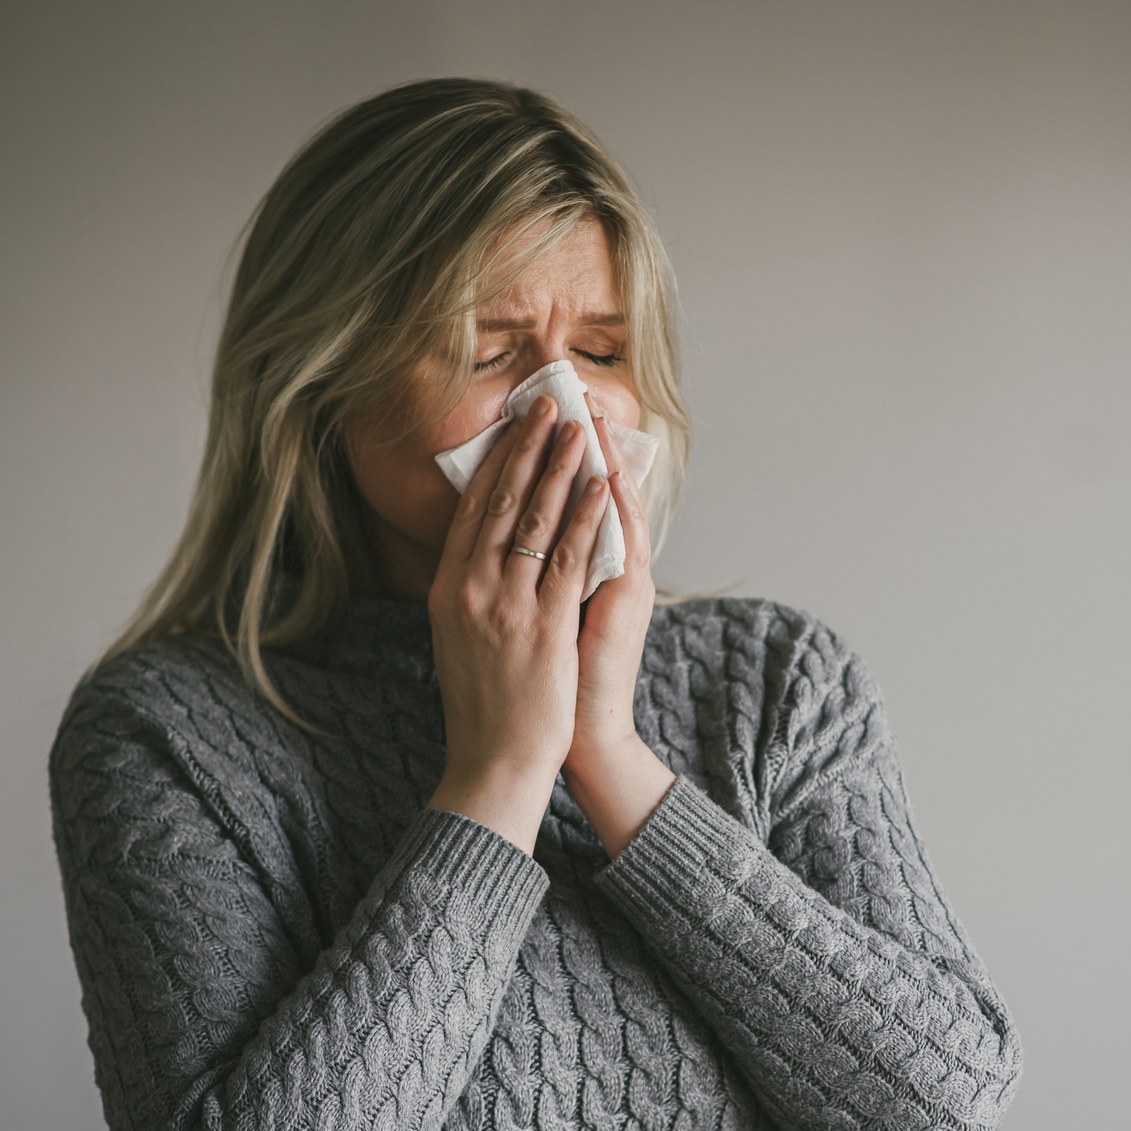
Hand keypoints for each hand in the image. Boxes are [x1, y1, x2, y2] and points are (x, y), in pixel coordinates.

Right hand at [425, 396, 611, 851]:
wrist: (495, 761)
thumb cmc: (484, 706)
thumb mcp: (459, 639)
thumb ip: (470, 594)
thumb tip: (480, 556)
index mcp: (448, 590)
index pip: (472, 509)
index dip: (496, 462)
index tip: (514, 425)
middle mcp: (471, 589)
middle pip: (502, 501)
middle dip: (527, 448)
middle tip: (548, 405)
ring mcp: (506, 605)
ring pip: (537, 519)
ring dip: (561, 467)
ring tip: (579, 429)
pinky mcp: (543, 624)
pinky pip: (570, 557)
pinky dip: (587, 516)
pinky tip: (600, 485)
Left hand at [562, 404, 675, 856]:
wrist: (580, 735)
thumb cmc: (552, 686)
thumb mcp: (536, 620)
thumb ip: (533, 578)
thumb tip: (499, 544)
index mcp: (583, 572)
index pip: (571, 502)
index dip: (554, 460)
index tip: (535, 420)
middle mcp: (609, 568)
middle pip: (595, 490)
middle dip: (578, 443)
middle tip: (569, 395)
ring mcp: (624, 580)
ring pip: (613, 506)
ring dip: (600, 459)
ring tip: (588, 416)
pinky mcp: (630, 598)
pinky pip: (622, 539)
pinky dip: (612, 505)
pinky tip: (604, 471)